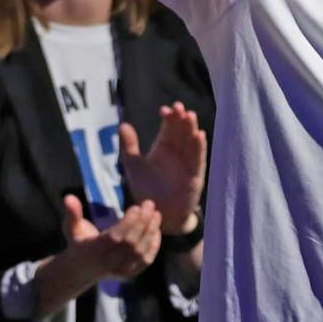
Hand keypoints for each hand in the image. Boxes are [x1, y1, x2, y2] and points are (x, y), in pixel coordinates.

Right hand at [61, 194, 161, 280]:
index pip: (115, 238)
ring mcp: (121, 269)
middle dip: (142, 222)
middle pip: (131, 243)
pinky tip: (156, 229)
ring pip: (140, 252)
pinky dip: (154, 246)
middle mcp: (109, 262)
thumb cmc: (78, 243)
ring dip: (151, 231)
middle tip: (149, 204)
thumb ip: (72, 213)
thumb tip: (68, 197)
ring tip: (156, 213)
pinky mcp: (130, 273)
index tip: (136, 207)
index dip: (128, 223)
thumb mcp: (72, 228)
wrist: (82, 270)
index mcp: (95, 250)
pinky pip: (146, 261)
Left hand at [119, 102, 206, 234]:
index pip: (168, 127)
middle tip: (178, 107)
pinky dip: (199, 148)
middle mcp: (177, 152)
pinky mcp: (195, 176)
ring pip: (191, 142)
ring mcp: (187, 163)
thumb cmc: (146, 190)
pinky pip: (198, 160)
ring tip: (190, 115)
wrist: (156, 214)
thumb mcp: (134, 166)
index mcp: (164, 147)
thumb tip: (122, 124)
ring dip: (191, 129)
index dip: (168, 117)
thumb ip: (129, 146)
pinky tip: (200, 135)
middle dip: (180, 119)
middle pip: (181, 131)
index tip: (163, 110)